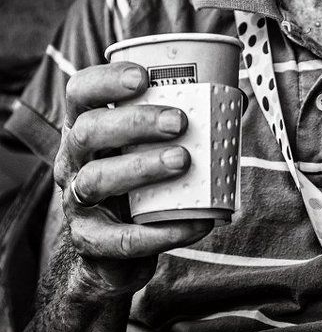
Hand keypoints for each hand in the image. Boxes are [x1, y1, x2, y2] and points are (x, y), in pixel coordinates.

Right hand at [53, 62, 211, 298]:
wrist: (114, 255)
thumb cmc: (139, 182)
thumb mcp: (144, 147)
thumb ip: (177, 121)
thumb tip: (239, 101)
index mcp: (85, 126)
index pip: (80, 92)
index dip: (105, 81)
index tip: (143, 77)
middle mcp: (71, 160)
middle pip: (87, 132)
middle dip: (134, 122)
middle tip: (178, 121)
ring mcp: (76, 202)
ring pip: (97, 180)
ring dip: (142, 167)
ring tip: (183, 161)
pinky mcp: (91, 242)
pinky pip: (123, 239)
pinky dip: (162, 231)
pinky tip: (196, 222)